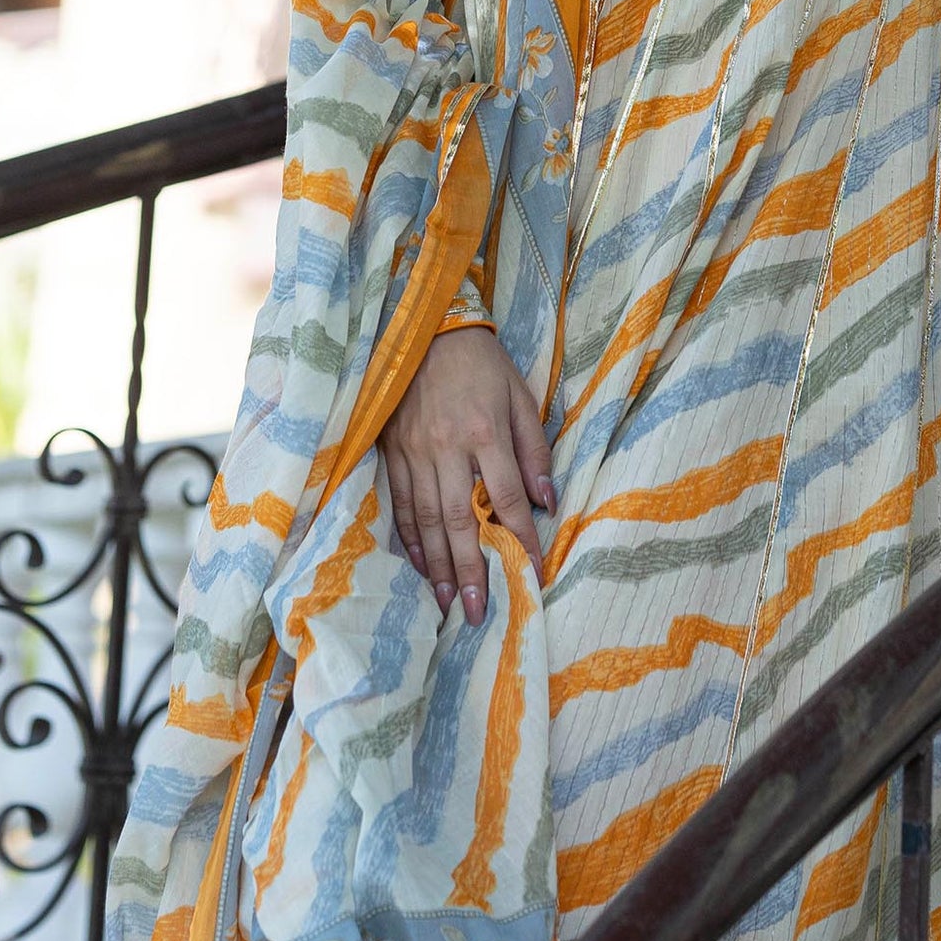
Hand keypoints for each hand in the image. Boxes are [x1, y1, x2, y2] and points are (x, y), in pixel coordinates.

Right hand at [381, 329, 554, 623]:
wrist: (427, 328)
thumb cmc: (482, 363)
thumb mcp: (519, 395)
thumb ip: (533, 450)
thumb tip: (547, 502)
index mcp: (486, 431)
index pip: (506, 498)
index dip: (522, 539)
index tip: (533, 575)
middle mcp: (448, 446)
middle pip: (461, 520)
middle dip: (472, 571)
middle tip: (479, 612)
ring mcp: (415, 451)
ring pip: (427, 520)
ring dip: (439, 566)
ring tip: (449, 602)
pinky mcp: (392, 451)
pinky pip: (402, 504)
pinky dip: (412, 539)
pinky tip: (421, 565)